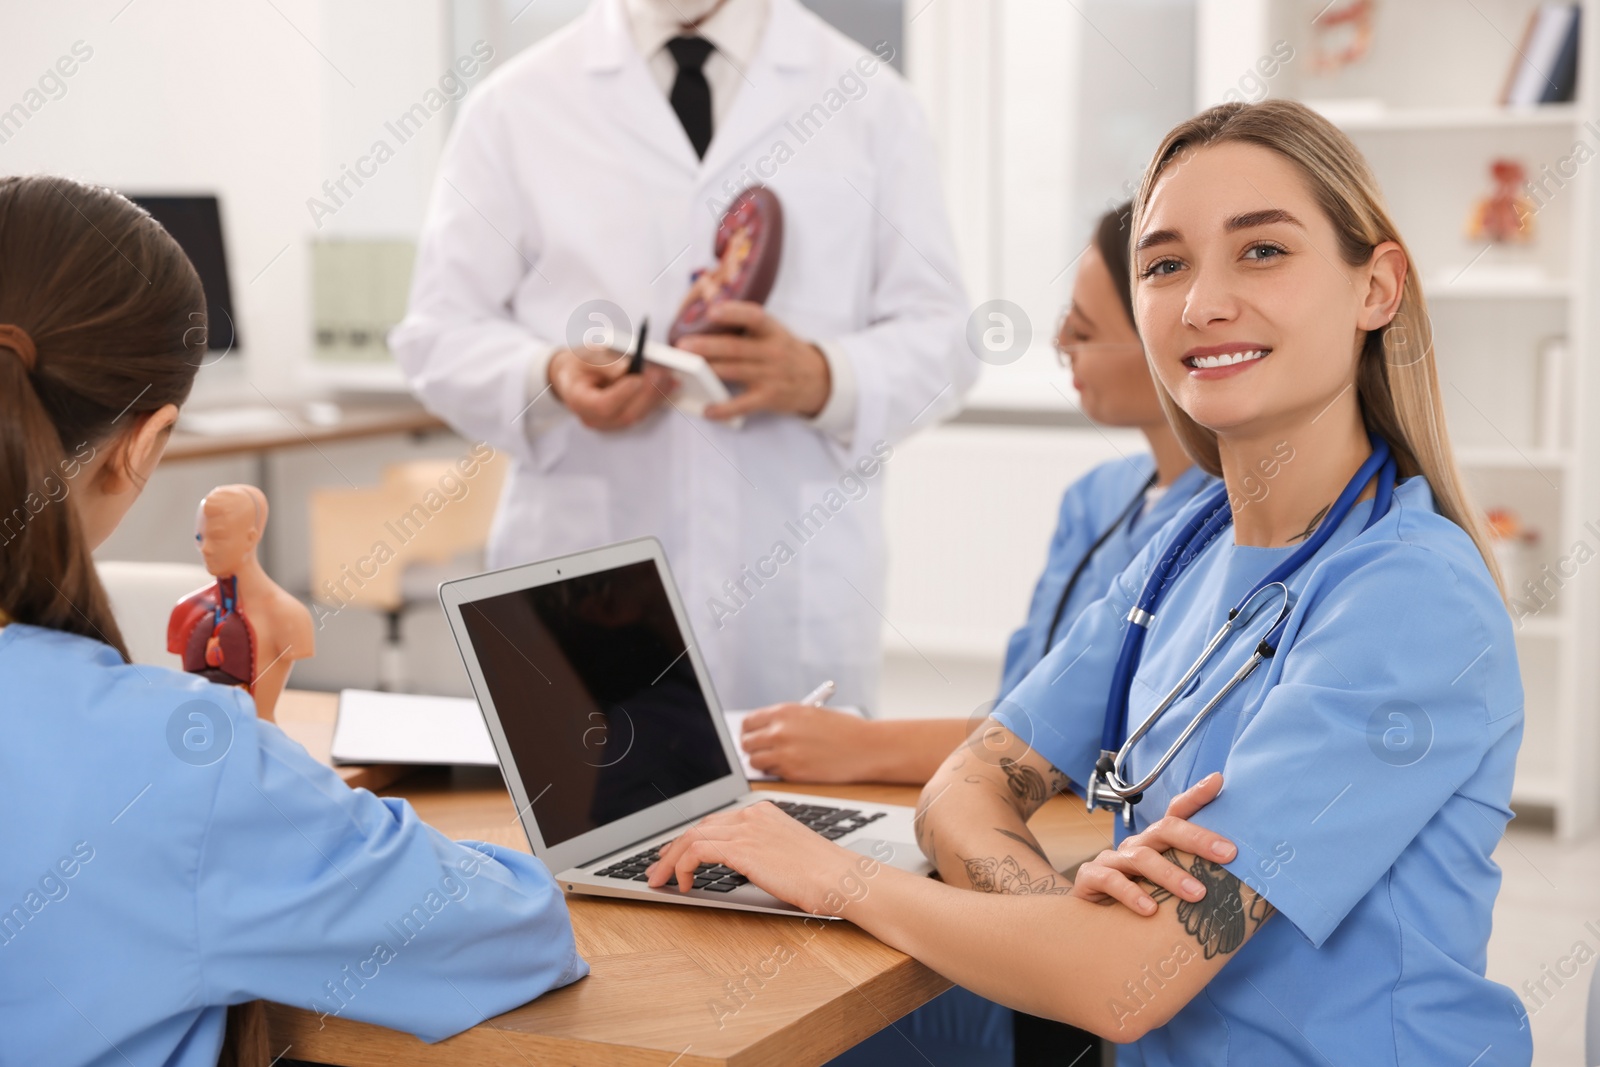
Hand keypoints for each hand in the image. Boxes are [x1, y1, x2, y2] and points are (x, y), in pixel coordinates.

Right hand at [547, 346, 676, 430]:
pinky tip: (668, 383)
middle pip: (625, 413)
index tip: (637, 377)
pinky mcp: (622, 420)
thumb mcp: (586, 356)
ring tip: (667, 375)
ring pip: (637, 414)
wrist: (574, 376)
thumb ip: (604, 362)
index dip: (622, 394)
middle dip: (646, 392)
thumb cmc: (578, 365)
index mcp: (579, 401)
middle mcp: (593, 418)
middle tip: (660, 373)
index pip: (602, 406)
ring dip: (655, 395)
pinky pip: (642, 412)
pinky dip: (656, 397)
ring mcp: (609, 423)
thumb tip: (626, 367)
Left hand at [644, 801, 859, 915]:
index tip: (675, 856)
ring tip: (660, 880)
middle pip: (699, 827)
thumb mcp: (788, 856)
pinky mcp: (743, 849)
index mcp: (764, 812)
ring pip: (691, 838)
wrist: (842, 879)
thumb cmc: (824, 876)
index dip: (689, 840)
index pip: (715, 822)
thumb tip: (735, 868)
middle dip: (672, 849)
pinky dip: (683, 866)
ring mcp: (748, 829)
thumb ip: (761, 853)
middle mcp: (753, 815)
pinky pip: (697, 851)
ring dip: (670, 860)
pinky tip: (684, 884)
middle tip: (657, 869)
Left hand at [673, 302, 830, 420]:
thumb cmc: (786, 352)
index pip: (755, 317)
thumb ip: (748, 326)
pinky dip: (724, 408)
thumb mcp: (775, 332)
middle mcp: (772, 351)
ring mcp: (770, 375)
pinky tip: (708, 409)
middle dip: (708, 346)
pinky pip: (743, 404)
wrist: (819, 379)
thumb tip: (707, 317)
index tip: (713, 311)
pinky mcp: (768, 397)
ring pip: (735, 372)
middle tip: (683, 345)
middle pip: (736, 347)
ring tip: (687, 369)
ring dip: (709, 370)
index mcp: (772, 331)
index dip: (734, 313)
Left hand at [741, 704, 875, 782]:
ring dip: (763, 762)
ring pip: (755, 762)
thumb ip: (784, 721)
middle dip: (752, 748)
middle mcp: (780, 731)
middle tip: (761, 751)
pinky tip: (794, 766)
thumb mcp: (809, 714)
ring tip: (778, 760)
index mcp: (784, 712)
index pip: (748, 722)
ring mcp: (785, 753)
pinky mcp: (793, 772)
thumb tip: (760, 732)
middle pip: (746, 743)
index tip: (752, 736)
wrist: (865, 747)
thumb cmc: (841, 730)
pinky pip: (772, 774)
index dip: (748, 731)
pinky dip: (778, 772)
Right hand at [1070, 772, 1236, 914]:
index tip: (1218, 781)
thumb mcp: (1169, 888)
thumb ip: (1197, 878)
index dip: (1196, 796)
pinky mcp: (1091, 877)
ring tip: (1197, 894)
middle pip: (1165, 829)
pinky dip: (1131, 894)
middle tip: (1228, 854)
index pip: (1177, 812)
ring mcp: (1113, 859)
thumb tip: (1242, 879)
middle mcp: (1136, 845)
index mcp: (1156, 843)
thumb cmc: (1141, 901)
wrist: (1094, 923)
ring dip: (1171, 875)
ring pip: (1142, 857)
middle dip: (1198, 838)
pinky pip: (1111, 880)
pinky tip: (1150, 910)